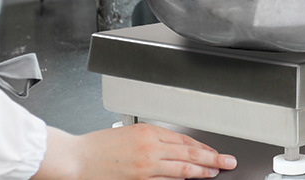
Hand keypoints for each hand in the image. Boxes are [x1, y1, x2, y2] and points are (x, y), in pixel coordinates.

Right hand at [32, 124, 236, 179]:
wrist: (76, 159)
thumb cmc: (97, 146)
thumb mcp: (128, 133)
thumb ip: (152, 139)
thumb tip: (174, 148)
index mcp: (147, 132)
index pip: (184, 139)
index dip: (202, 146)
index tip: (214, 151)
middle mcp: (149, 149)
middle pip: (189, 153)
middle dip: (212, 158)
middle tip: (228, 162)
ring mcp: (146, 167)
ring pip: (182, 169)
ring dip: (201, 171)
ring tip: (214, 173)